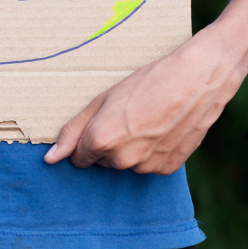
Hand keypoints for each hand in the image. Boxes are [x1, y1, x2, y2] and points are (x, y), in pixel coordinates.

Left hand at [43, 25, 240, 173]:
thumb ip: (73, 131)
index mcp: (101, 141)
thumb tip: (50, 159)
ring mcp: (147, 166)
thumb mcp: (102, 100)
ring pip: (126, 164)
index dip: (87, 140)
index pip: (79, 157)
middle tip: (127, 117)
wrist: (197, 79)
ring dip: (130, 149)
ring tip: (146, 120)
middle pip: (102, 161)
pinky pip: (149, 166)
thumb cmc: (146, 83)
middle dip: (107, 143)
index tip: (100, 124)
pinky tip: (161, 130)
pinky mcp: (169, 168)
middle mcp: (123, 160)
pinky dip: (152, 153)